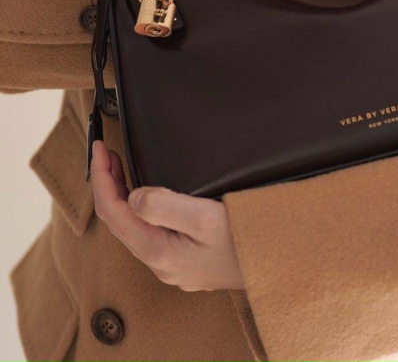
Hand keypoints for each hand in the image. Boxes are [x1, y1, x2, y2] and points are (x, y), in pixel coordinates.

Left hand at [90, 138, 245, 290]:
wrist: (280, 265)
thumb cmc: (248, 240)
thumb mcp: (206, 216)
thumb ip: (164, 205)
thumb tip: (134, 198)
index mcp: (159, 251)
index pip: (113, 212)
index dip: (101, 179)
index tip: (98, 149)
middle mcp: (162, 264)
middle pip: (120, 222)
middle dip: (108, 185)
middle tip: (107, 154)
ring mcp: (175, 266)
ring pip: (135, 229)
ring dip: (124, 197)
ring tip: (121, 169)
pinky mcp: (188, 262)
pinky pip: (151, 234)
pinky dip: (141, 210)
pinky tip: (149, 197)